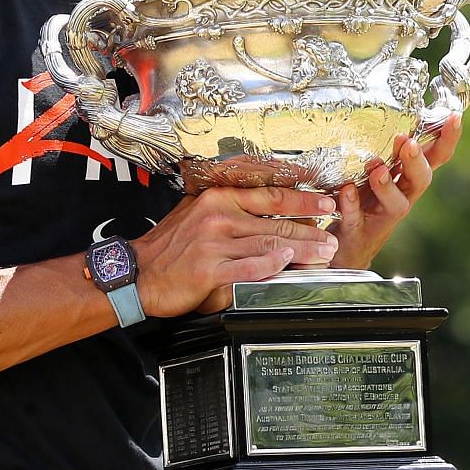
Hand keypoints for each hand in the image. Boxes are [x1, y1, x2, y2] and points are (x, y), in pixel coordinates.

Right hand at [133, 186, 342, 316]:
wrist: (137, 273)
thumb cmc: (167, 247)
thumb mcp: (194, 214)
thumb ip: (226, 209)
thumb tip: (262, 209)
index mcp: (217, 199)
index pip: (270, 196)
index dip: (303, 201)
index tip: (326, 204)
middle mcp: (218, 217)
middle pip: (275, 223)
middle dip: (310, 232)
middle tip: (332, 240)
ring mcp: (214, 243)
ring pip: (269, 245)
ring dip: (301, 251)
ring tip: (322, 256)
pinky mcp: (210, 270)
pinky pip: (249, 268)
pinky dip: (271, 267)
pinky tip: (287, 266)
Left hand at [330, 113, 461, 270]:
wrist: (343, 248)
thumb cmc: (362, 201)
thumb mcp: (375, 171)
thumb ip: (384, 148)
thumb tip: (389, 105)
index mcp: (408, 177)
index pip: (436, 157)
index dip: (448, 139)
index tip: (455, 117)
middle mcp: (403, 196)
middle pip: (421, 180)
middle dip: (416, 161)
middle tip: (407, 143)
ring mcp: (383, 215)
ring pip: (397, 202)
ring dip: (387, 184)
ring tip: (377, 168)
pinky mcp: (360, 231)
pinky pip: (357, 218)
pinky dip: (352, 203)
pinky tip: (346, 189)